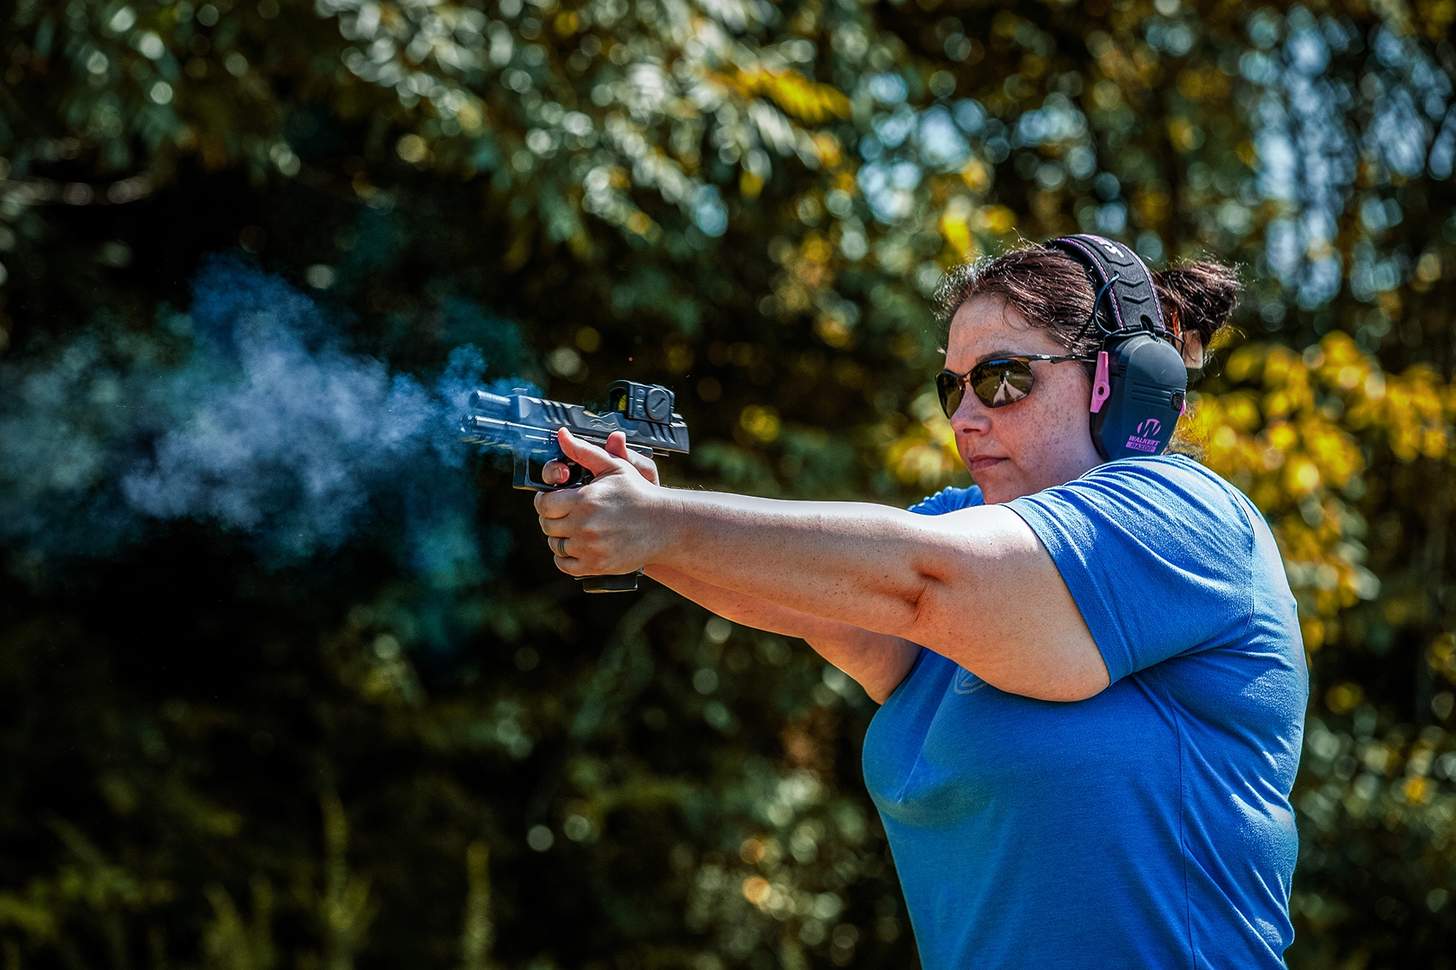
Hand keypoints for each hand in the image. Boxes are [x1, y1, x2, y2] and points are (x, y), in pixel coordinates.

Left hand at [534, 428, 669, 575]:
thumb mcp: (613, 466)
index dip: (544, 501)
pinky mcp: (596, 565)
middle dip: (552, 518)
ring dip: (560, 538)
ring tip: (573, 529)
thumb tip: (562, 434)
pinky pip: (565, 565)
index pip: (544, 504)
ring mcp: (590, 548)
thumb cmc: (639, 494)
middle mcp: (585, 525)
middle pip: (548, 526)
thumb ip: (583, 451)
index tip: (551, 499)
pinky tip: (577, 546)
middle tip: (563, 514)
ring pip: (555, 546)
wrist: (665, 525)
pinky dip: (566, 558)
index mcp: (585, 500)